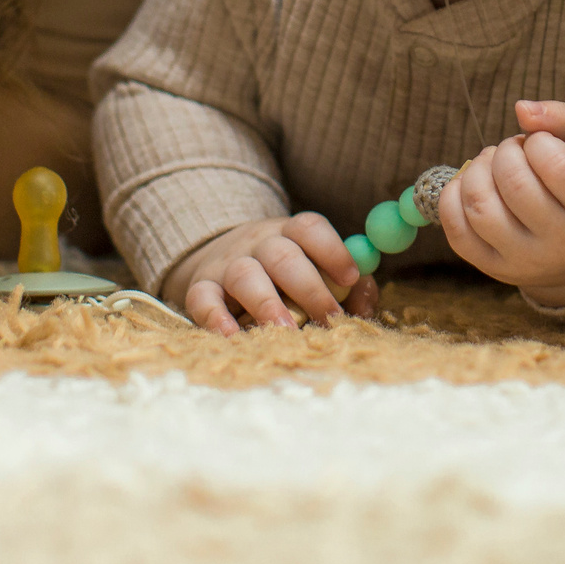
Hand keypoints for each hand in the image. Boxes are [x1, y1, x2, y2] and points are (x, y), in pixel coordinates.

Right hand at [166, 213, 376, 336]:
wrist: (217, 261)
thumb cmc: (281, 275)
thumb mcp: (314, 269)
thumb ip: (347, 286)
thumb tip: (365, 303)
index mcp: (289, 233)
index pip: (309, 228)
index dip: (332, 249)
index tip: (350, 277)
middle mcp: (257, 243)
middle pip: (282, 254)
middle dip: (309, 288)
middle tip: (330, 318)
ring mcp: (226, 264)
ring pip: (245, 274)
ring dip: (267, 303)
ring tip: (286, 330)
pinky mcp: (200, 287)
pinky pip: (203, 298)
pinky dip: (216, 317)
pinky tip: (233, 336)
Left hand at [436, 100, 564, 306]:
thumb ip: (563, 119)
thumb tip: (521, 109)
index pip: (557, 166)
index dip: (539, 142)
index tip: (540, 142)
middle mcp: (562, 242)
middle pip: (514, 184)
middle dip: (507, 151)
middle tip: (515, 150)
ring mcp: (525, 260)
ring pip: (479, 206)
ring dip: (479, 170)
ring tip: (494, 164)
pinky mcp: (494, 267)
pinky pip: (456, 228)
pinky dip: (455, 194)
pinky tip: (475, 184)